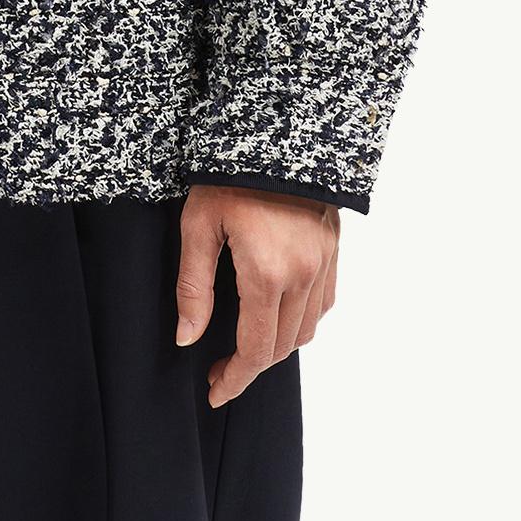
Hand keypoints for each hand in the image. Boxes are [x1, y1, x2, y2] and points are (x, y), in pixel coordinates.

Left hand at [175, 184, 339, 405]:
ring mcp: (323, 262)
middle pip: (281, 347)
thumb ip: (194, 286)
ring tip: (247, 343)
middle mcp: (303, 275)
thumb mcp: (199, 224)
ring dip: (277, 345)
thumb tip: (188, 338)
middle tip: (221, 370)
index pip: (255, 350)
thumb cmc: (230, 172)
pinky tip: (279, 312)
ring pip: (306, 329)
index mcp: (267, 273)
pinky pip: (324, 303)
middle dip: (251, 368)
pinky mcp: (332, 248)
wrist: (278, 128)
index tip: (216, 392)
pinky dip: (302, 319)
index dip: (235, 379)